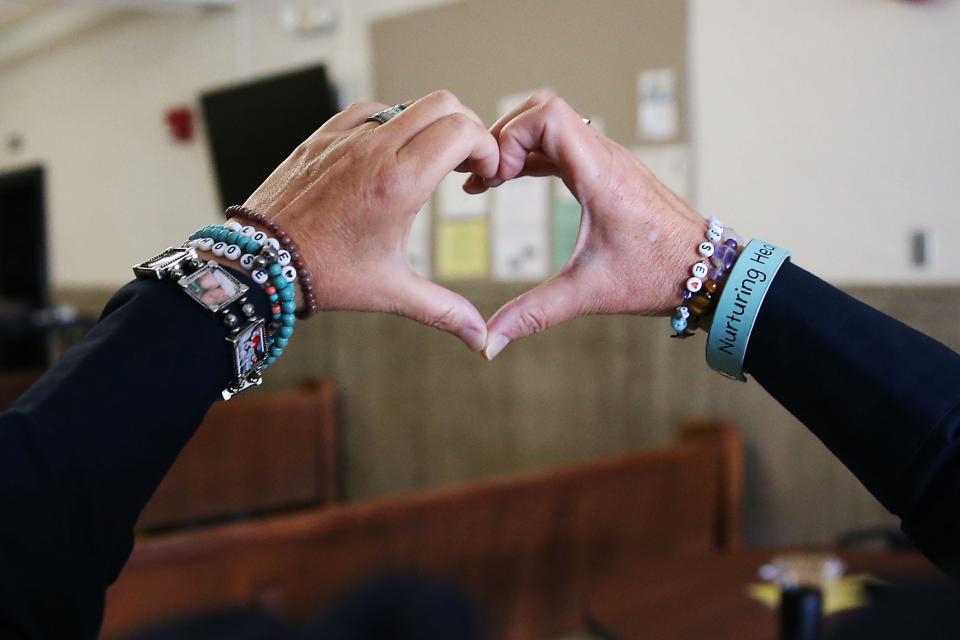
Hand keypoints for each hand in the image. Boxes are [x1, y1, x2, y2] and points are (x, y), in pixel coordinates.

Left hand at [238, 90, 498, 351]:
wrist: (259, 261)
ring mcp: (346, 137)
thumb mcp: (392, 291)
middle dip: (466, 130)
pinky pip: (371, 111)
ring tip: (428, 163)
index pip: (461, 132)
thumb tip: (481, 340)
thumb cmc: (325, 275)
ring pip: (408, 104)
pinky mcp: (324, 136)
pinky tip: (389, 156)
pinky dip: (392, 125)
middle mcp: (374, 149)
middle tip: (465, 166)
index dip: (486, 148)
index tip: (483, 176)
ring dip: (429, 126)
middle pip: (443, 105)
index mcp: (399, 181)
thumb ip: (445, 311)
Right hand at [465, 91, 708, 359]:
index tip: (497, 179)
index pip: (547, 115)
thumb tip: (488, 343)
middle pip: (543, 109)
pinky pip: (563, 146)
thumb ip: (534, 314)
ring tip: (487, 181)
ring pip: (553, 125)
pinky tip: (510, 181)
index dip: (511, 137)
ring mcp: (609, 161)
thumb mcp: (589, 293)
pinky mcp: (610, 173)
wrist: (711, 271)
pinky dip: (532, 156)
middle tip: (482, 176)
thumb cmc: (658, 275)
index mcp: (600, 173)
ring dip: (516, 146)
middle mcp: (605, 157)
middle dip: (505, 136)